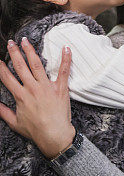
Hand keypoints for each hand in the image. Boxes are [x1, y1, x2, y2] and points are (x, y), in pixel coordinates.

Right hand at [0, 39, 75, 158]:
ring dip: (30, 51)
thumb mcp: (14, 122)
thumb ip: (2, 111)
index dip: (0, 67)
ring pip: (37, 65)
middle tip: (11, 42)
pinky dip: (66, 59)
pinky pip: (64, 71)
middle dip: (14, 53)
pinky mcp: (61, 88)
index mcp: (20, 95)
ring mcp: (47, 87)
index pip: (6, 77)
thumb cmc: (35, 130)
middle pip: (20, 67)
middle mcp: (32, 88)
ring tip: (26, 41)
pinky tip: (66, 48)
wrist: (54, 134)